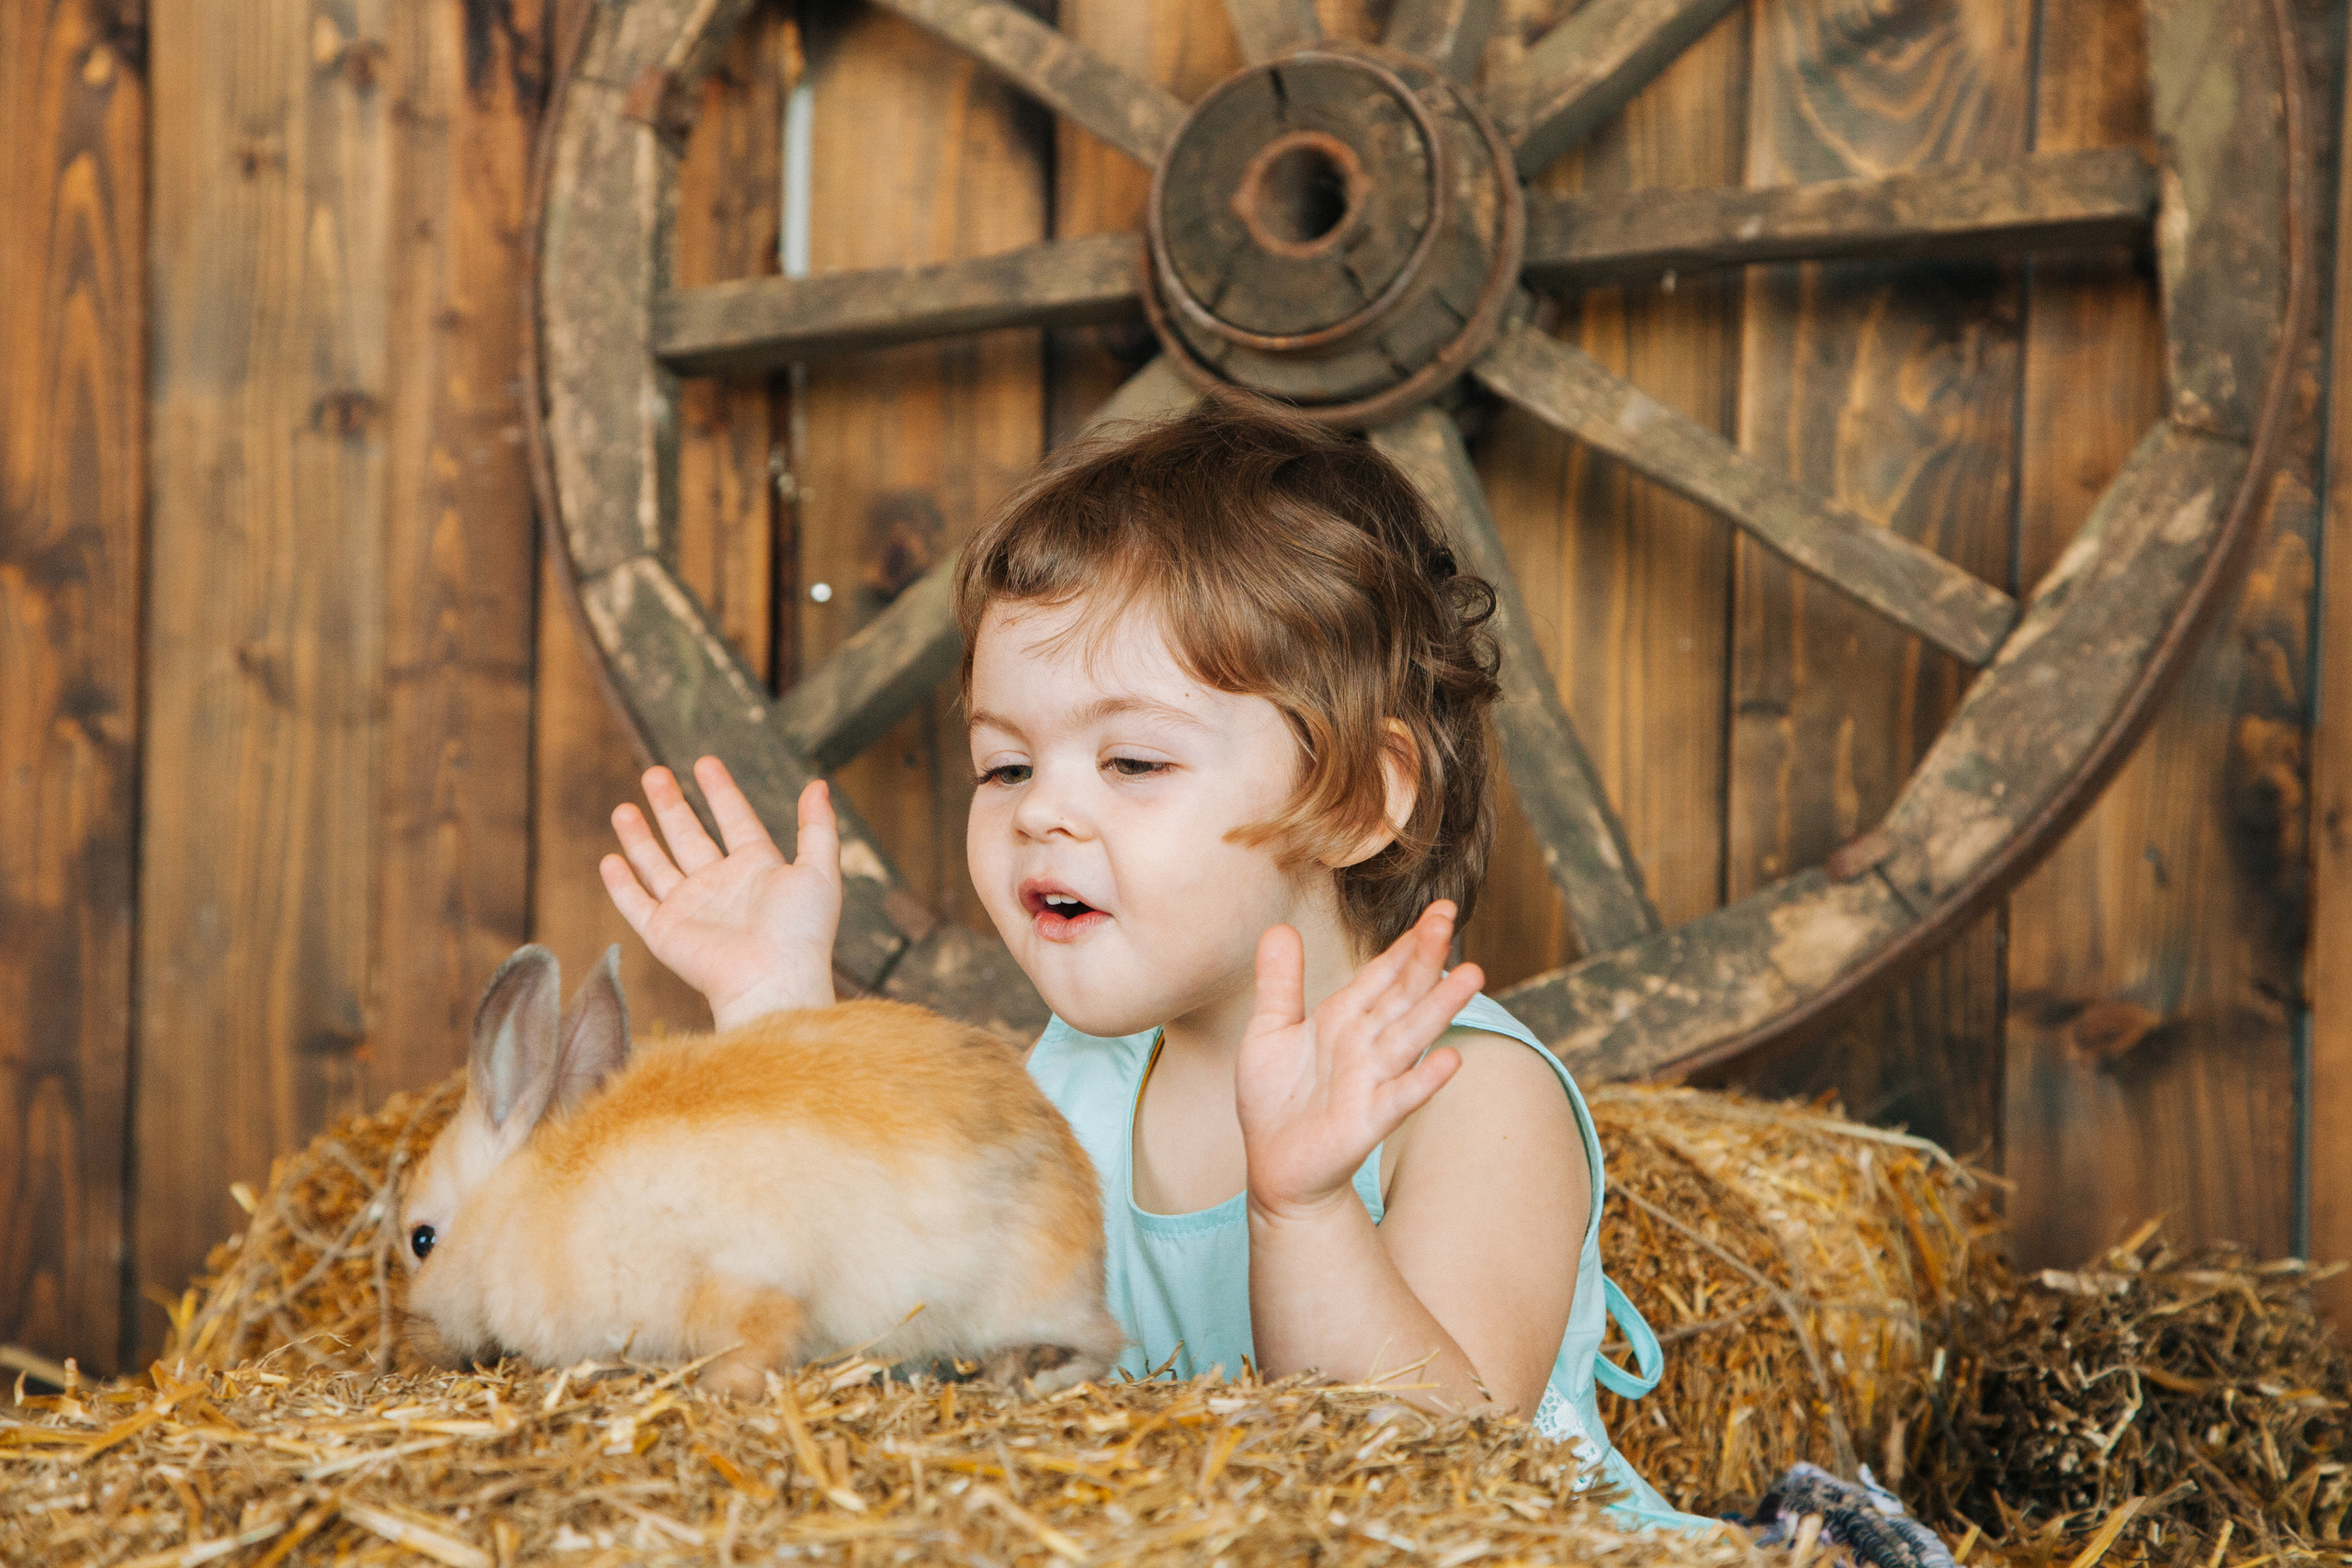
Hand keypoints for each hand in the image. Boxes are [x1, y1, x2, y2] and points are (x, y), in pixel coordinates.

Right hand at [599, 757, 840, 1029]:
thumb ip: (818, 828)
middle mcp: (720, 885)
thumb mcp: (820, 871)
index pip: (735, 820)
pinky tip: (610, 860)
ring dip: (640, 837)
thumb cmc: (802, 932)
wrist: (773, 980)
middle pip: (689, 836)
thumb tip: (818, 786)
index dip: (721, 791)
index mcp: (757, 869)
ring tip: (623, 809)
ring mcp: (690, 909)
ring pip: (657, 865)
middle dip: (670, 805)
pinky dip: (621, 884)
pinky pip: (636, 903)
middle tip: (654, 773)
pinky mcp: (665, 932)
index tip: (705, 762)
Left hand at [1236, 902, 1482, 1221]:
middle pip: (1402, 995)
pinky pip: (1399, 1098)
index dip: (1409, 943)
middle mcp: (1365, 1045)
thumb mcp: (1269, 1030)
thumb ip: (1279, 982)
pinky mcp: (1366, 1122)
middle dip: (1425, 959)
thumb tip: (1279, 926)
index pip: (1384, 974)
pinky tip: (1453, 1059)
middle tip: (1450, 919)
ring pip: (1410, 1037)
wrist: (1274, 1166)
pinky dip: (1425, 1080)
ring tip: (1471, 976)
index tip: (1439, 910)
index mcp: (1344, 1018)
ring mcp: (1371, 1082)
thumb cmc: (1276, 1099)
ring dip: (1439, 1008)